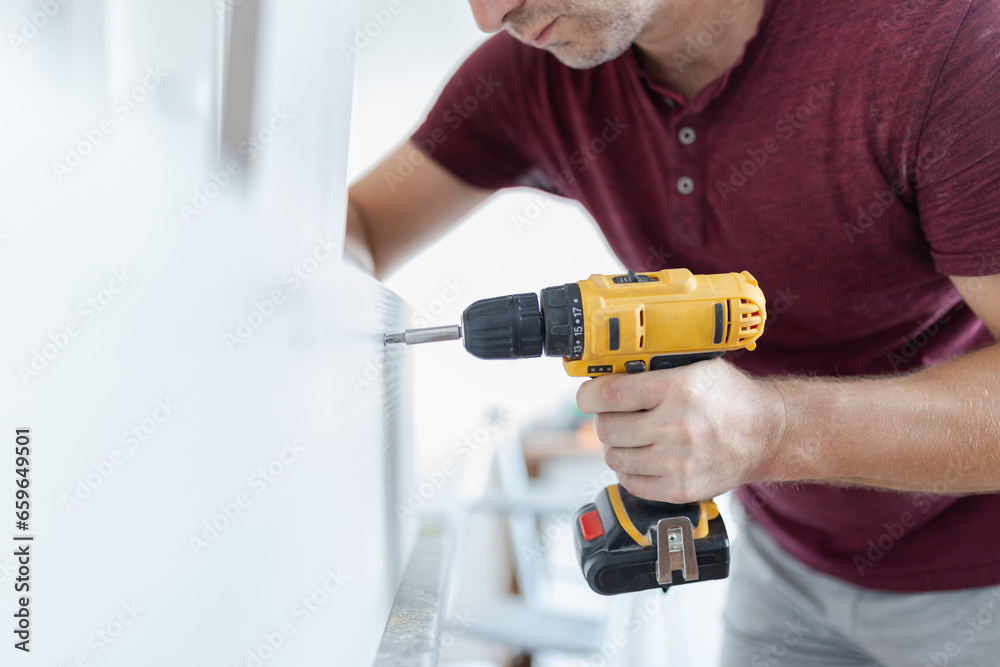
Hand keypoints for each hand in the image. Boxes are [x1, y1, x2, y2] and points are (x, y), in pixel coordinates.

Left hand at [576, 359, 785, 503]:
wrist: (769, 433)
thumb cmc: (730, 398)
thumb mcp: (695, 368)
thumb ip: (653, 371)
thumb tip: (605, 375)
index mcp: (678, 389)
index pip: (609, 395)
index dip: (588, 395)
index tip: (587, 396)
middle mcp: (677, 427)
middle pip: (607, 428)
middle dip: (605, 420)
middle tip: (617, 415)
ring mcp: (679, 462)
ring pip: (614, 457)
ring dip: (617, 446)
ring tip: (634, 436)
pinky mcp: (681, 488)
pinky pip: (630, 482)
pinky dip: (630, 469)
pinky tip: (645, 456)